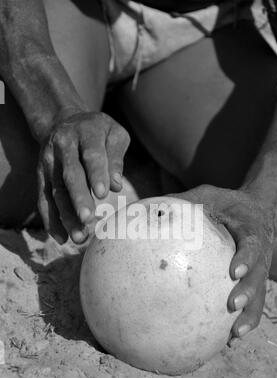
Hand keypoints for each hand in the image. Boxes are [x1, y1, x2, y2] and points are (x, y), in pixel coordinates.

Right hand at [37, 110, 129, 243]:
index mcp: (86, 131)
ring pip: (56, 190)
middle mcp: (64, 145)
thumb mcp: (114, 134)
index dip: (96, 173)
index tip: (103, 194)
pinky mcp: (41, 175)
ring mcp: (49, 161)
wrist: (64, 121)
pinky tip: (61, 238)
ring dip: (66, 215)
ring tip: (79, 237)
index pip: (91, 154)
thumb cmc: (98, 133)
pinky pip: (44, 199)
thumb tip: (116, 185)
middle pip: (70, 175)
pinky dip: (50, 219)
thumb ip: (116, 157)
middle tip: (88, 219)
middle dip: (79, 198)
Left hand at [179, 185, 276, 337]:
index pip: (252, 243)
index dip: (246, 258)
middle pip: (260, 276)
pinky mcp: (254, 280)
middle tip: (233, 306)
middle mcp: (261, 252)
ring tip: (235, 334)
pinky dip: (242, 319)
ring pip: (259, 295)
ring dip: (249, 315)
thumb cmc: (226, 202)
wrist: (259, 209)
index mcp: (251, 229)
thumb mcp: (207, 195)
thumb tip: (148, 208)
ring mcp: (260, 269)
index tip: (235, 271)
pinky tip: (227, 339)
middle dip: (249, 293)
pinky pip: (251, 302)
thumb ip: (184, 202)